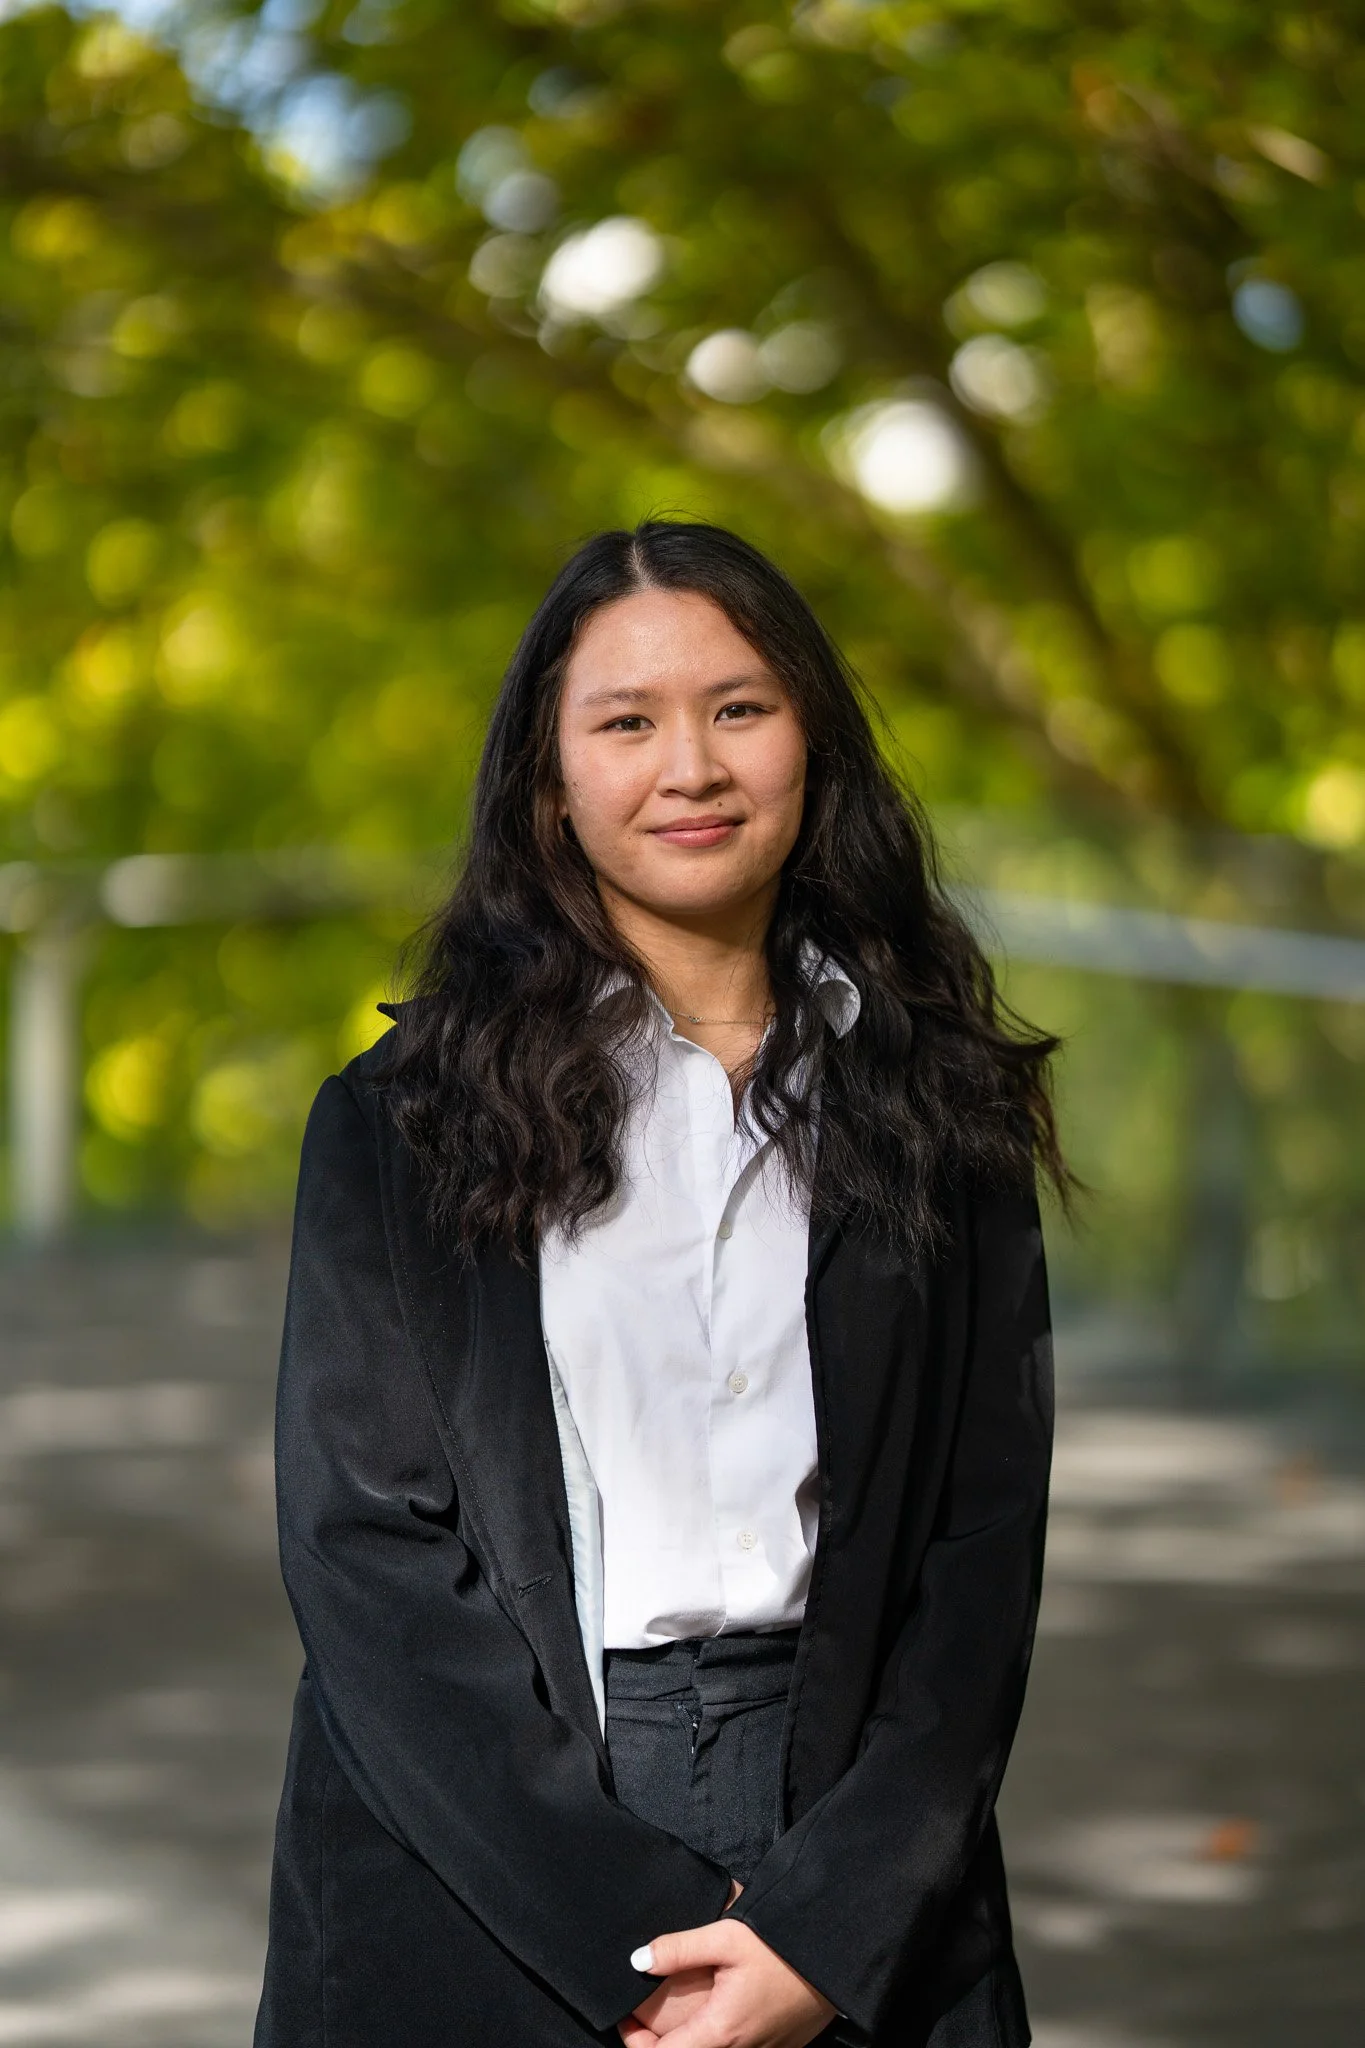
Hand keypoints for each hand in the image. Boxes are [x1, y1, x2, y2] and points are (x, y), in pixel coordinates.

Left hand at [618, 1898, 835, 2047]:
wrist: (836, 1955)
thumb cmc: (781, 1945)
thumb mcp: (726, 1937)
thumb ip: (679, 1948)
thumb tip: (637, 1961)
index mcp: (721, 2032)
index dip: (635, 2043)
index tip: (624, 2020)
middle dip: (657, 2046)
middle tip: (641, 2019)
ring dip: (688, 2043)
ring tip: (673, 2018)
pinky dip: (716, 2041)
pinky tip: (714, 2015)